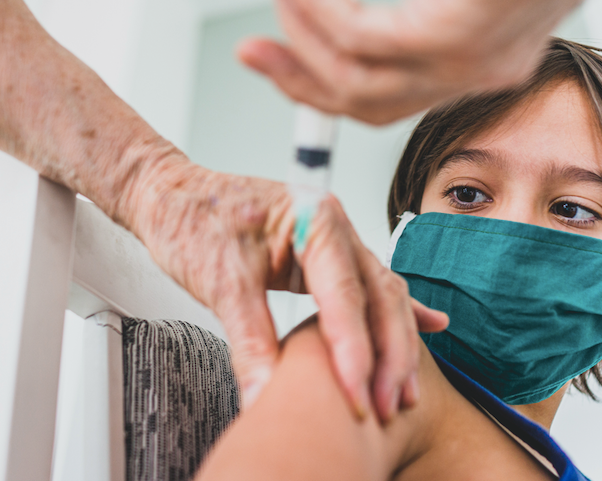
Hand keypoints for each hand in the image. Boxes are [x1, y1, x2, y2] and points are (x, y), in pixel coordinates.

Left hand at [125, 151, 448, 420]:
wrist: (172, 195)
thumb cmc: (192, 218)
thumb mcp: (219, 280)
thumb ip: (249, 338)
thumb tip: (266, 395)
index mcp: (314, 218)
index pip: (345, 293)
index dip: (354, 348)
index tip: (357, 394)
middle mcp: (335, 227)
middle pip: (378, 295)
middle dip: (386, 354)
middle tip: (386, 405)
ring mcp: (335, 241)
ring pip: (381, 296)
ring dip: (393, 344)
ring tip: (401, 392)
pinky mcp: (324, 258)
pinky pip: (368, 288)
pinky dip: (398, 312)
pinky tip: (429, 325)